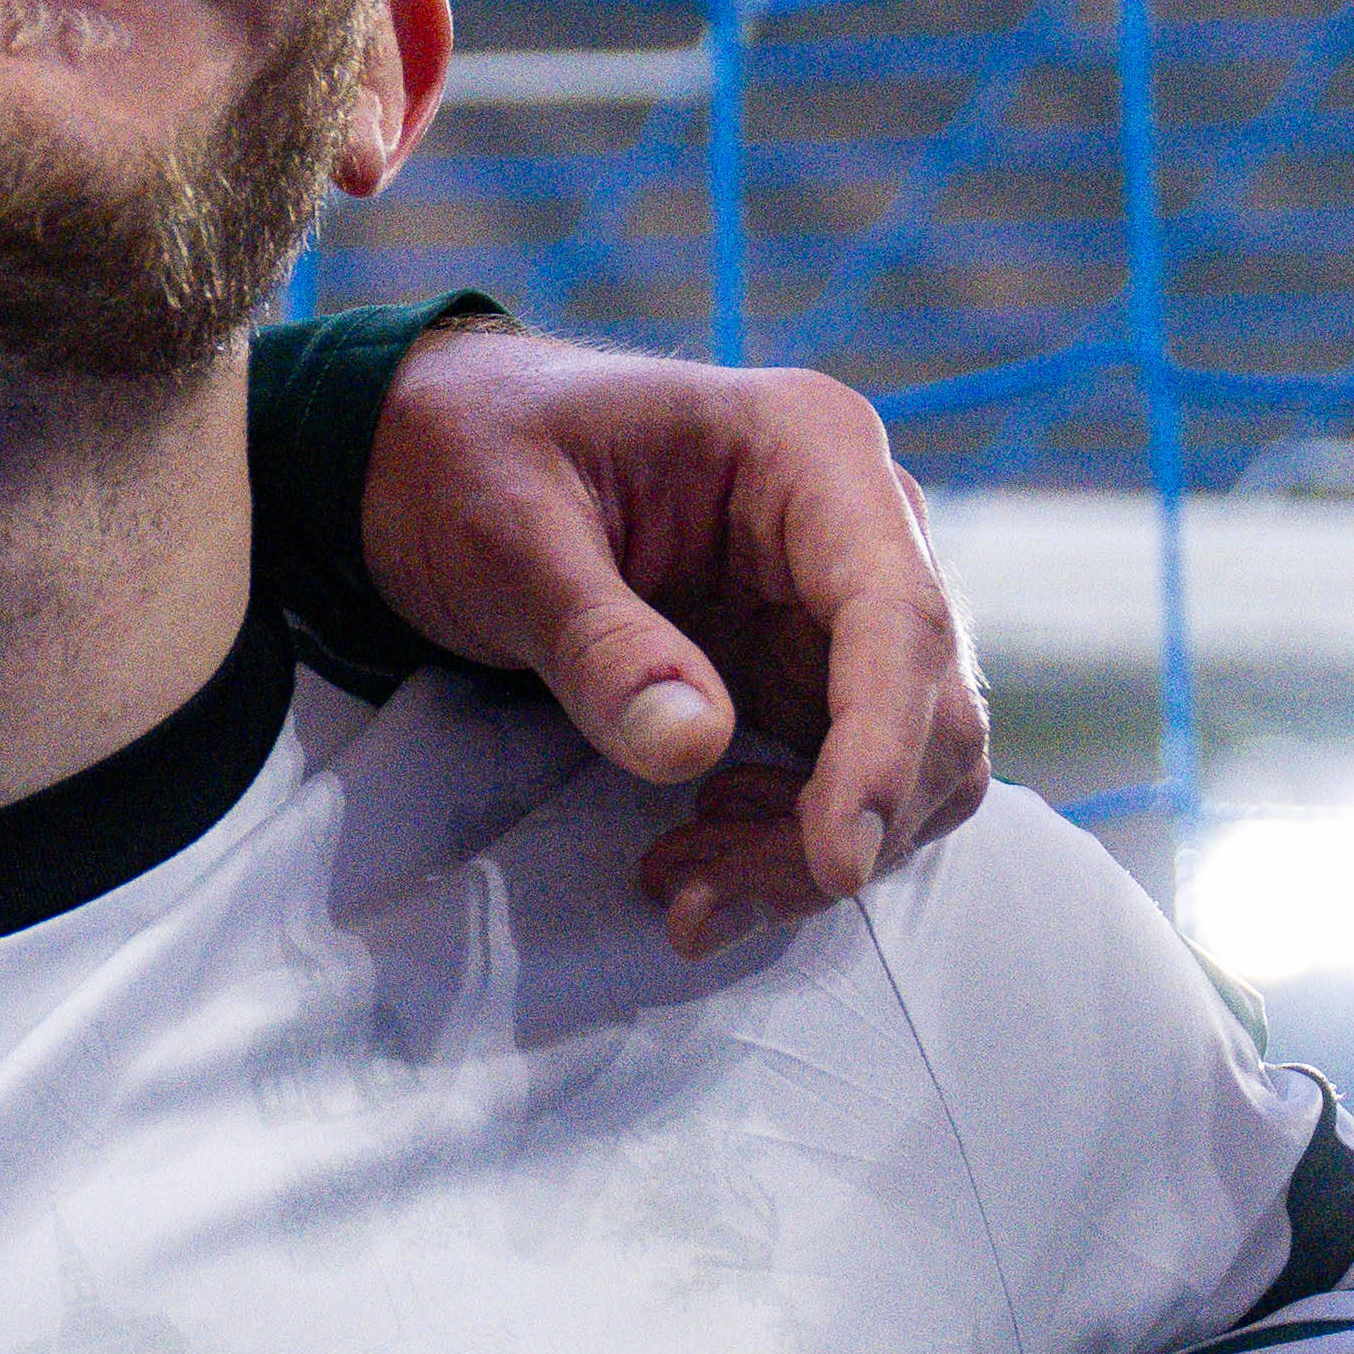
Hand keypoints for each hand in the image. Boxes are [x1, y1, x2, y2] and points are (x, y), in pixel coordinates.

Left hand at [354, 323, 993, 950]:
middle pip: (927, 703)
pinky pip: (845, 780)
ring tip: (682, 891)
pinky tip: (692, 855)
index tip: (838, 861)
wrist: (426, 461)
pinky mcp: (803, 672)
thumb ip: (600, 642)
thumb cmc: (471, 461)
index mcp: (810, 448)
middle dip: (838, 823)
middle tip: (700, 905)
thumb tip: (696, 747)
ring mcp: (837, 605)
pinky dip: (786, 840)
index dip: (882, 746)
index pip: (896, 612)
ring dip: (811, 850)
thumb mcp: (508, 539)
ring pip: (906, 760)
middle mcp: (857, 524)